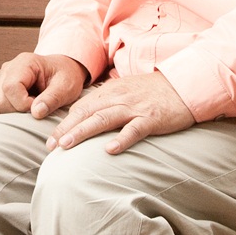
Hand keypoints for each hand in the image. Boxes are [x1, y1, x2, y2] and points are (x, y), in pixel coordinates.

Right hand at [0, 52, 87, 117]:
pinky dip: (9, 113)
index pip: (11, 87)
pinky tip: (25, 108)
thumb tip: (36, 113)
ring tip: (32, 107)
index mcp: (25, 62)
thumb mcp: (66, 87)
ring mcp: (1, 78)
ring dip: (13, 113)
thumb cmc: (66, 76)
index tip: (39, 108)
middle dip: (18, 111)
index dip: (23, 104)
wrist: (63, 71)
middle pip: (0, 99)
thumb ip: (52, 99)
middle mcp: (8, 68)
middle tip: (37, 109)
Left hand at [46, 72, 193, 155]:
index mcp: (111, 92)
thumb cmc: (155, 92)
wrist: (185, 84)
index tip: (51, 140)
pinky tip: (109, 150)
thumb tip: (88, 118)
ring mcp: (134, 108)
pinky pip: (134, 129)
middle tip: (49, 146)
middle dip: (66, 129)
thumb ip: (108, 102)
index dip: (65, 123)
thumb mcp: (127, 91)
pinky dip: (121, 139)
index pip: (82, 107)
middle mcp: (119, 98)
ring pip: (103, 119)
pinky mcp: (152, 118)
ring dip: (83, 132)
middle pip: (86, 113)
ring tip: (66, 145)